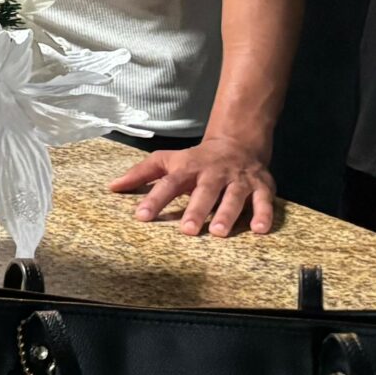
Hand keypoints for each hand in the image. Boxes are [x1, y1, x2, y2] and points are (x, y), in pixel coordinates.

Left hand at [109, 134, 276, 235]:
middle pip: (204, 191)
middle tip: (187, 230)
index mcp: (188, 168)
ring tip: (219, 232)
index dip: (154, 199)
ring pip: (234, 196)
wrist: (238, 142)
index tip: (141, 216)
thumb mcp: (168, 161)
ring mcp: (238, 180)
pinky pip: (264, 201)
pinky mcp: (261, 186)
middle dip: (196, 210)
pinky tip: (259, 230)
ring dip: (227, 213)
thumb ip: (141, 173)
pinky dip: (263, 214)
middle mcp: (213, 173)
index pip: (168, 184)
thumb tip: (111, 187)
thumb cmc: (197, 160)